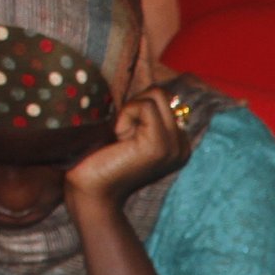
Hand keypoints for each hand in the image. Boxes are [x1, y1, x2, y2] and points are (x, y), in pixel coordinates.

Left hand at [66, 87, 192, 212]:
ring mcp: (174, 146)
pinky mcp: (160, 144)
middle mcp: (182, 146)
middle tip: (123, 135)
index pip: (167, 100)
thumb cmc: (103, 157)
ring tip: (122, 138)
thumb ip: (146, 113)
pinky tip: (119, 139)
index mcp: (178, 144)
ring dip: (131, 111)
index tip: (127, 136)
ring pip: (156, 96)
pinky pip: (145, 106)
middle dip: (136, 106)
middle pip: (163, 94)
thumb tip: (155, 86)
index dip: (139, 108)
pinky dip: (126, 116)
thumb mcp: (130, 131)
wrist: (92, 188)